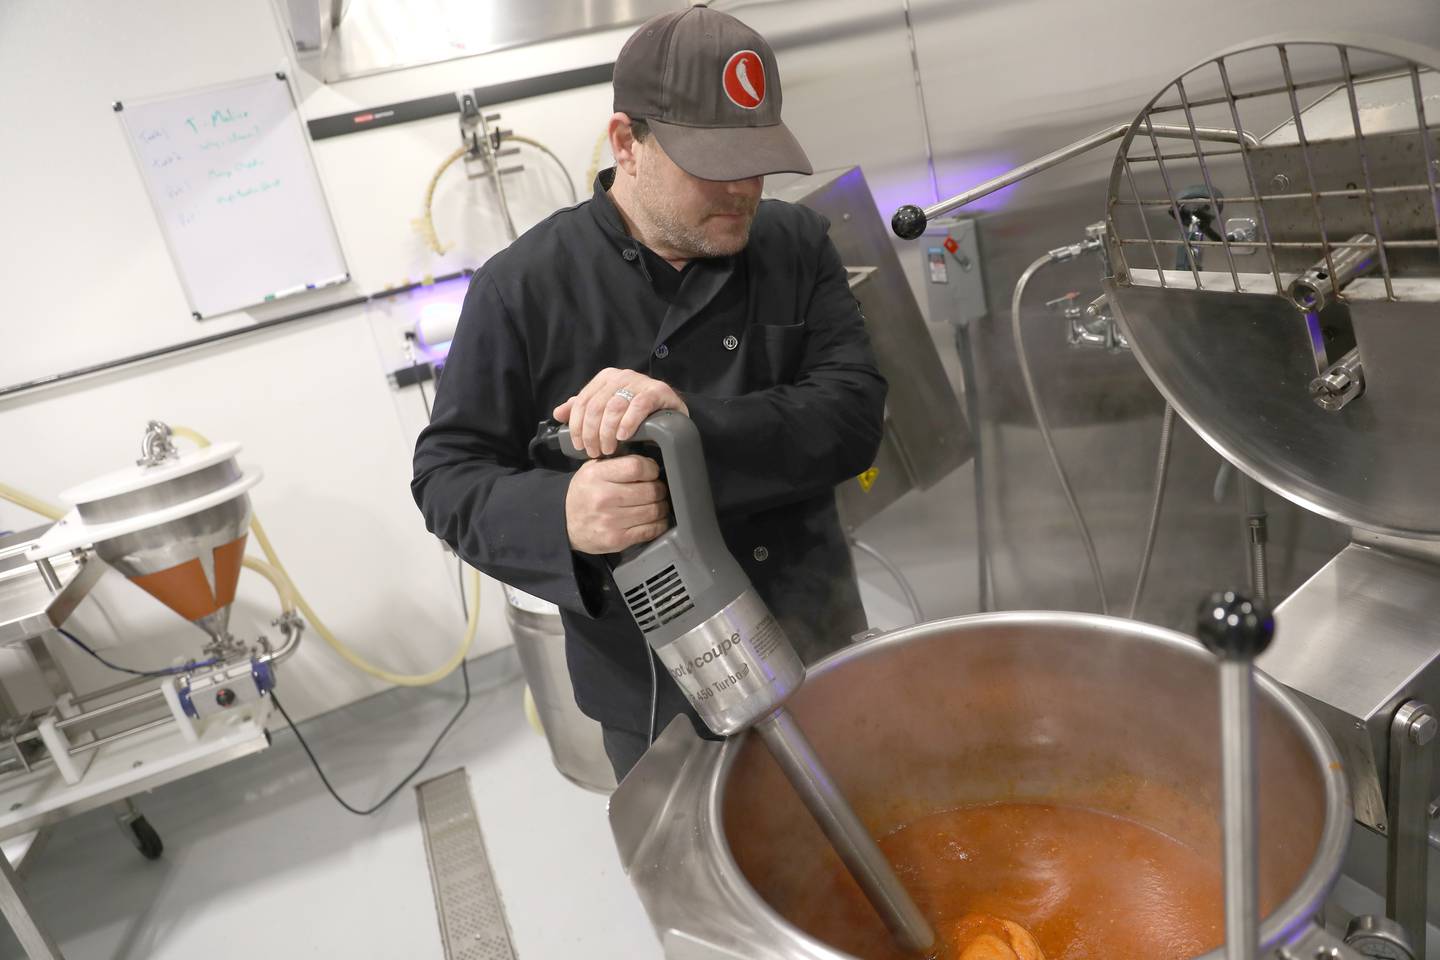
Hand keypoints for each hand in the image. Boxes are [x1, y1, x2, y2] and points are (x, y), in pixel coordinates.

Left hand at [553, 368, 688, 458]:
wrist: (670, 413)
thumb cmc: (635, 415)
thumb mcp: (606, 411)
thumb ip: (583, 410)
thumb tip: (558, 414)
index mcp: (605, 378)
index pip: (582, 402)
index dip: (577, 426)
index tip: (579, 446)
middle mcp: (621, 375)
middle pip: (596, 406)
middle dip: (592, 433)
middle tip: (596, 452)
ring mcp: (640, 382)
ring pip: (615, 407)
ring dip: (608, 432)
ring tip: (610, 450)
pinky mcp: (658, 391)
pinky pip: (639, 405)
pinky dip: (629, 422)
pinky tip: (624, 436)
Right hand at [565, 456, 670, 554]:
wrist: (565, 524)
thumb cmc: (584, 494)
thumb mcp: (591, 470)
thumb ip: (617, 463)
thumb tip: (648, 462)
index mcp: (597, 476)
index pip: (636, 467)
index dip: (651, 469)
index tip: (652, 472)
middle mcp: (603, 498)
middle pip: (650, 490)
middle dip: (659, 489)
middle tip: (657, 489)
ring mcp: (611, 521)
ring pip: (654, 510)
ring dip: (661, 506)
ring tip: (656, 503)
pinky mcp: (617, 539)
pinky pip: (650, 530)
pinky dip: (659, 524)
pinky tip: (655, 519)